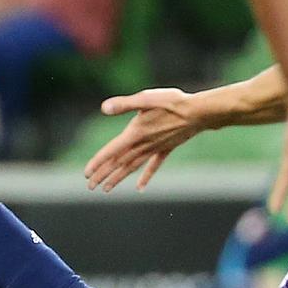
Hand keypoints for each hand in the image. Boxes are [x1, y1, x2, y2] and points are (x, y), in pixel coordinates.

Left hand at [85, 88, 200, 191]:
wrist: (200, 112)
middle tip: (90, 187)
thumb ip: (124, 104)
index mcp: (135, 133)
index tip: (87, 175)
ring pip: (132, 167)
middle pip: (119, 163)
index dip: (98, 163)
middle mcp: (143, 145)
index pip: (111, 152)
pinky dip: (145, 177)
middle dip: (104, 175)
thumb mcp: (145, 98)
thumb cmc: (172, 103)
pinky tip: (140, 187)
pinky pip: (153, 166)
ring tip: (106, 189)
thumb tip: (104, 108)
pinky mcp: (166, 148)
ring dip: (118, 178)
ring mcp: (155, 149)